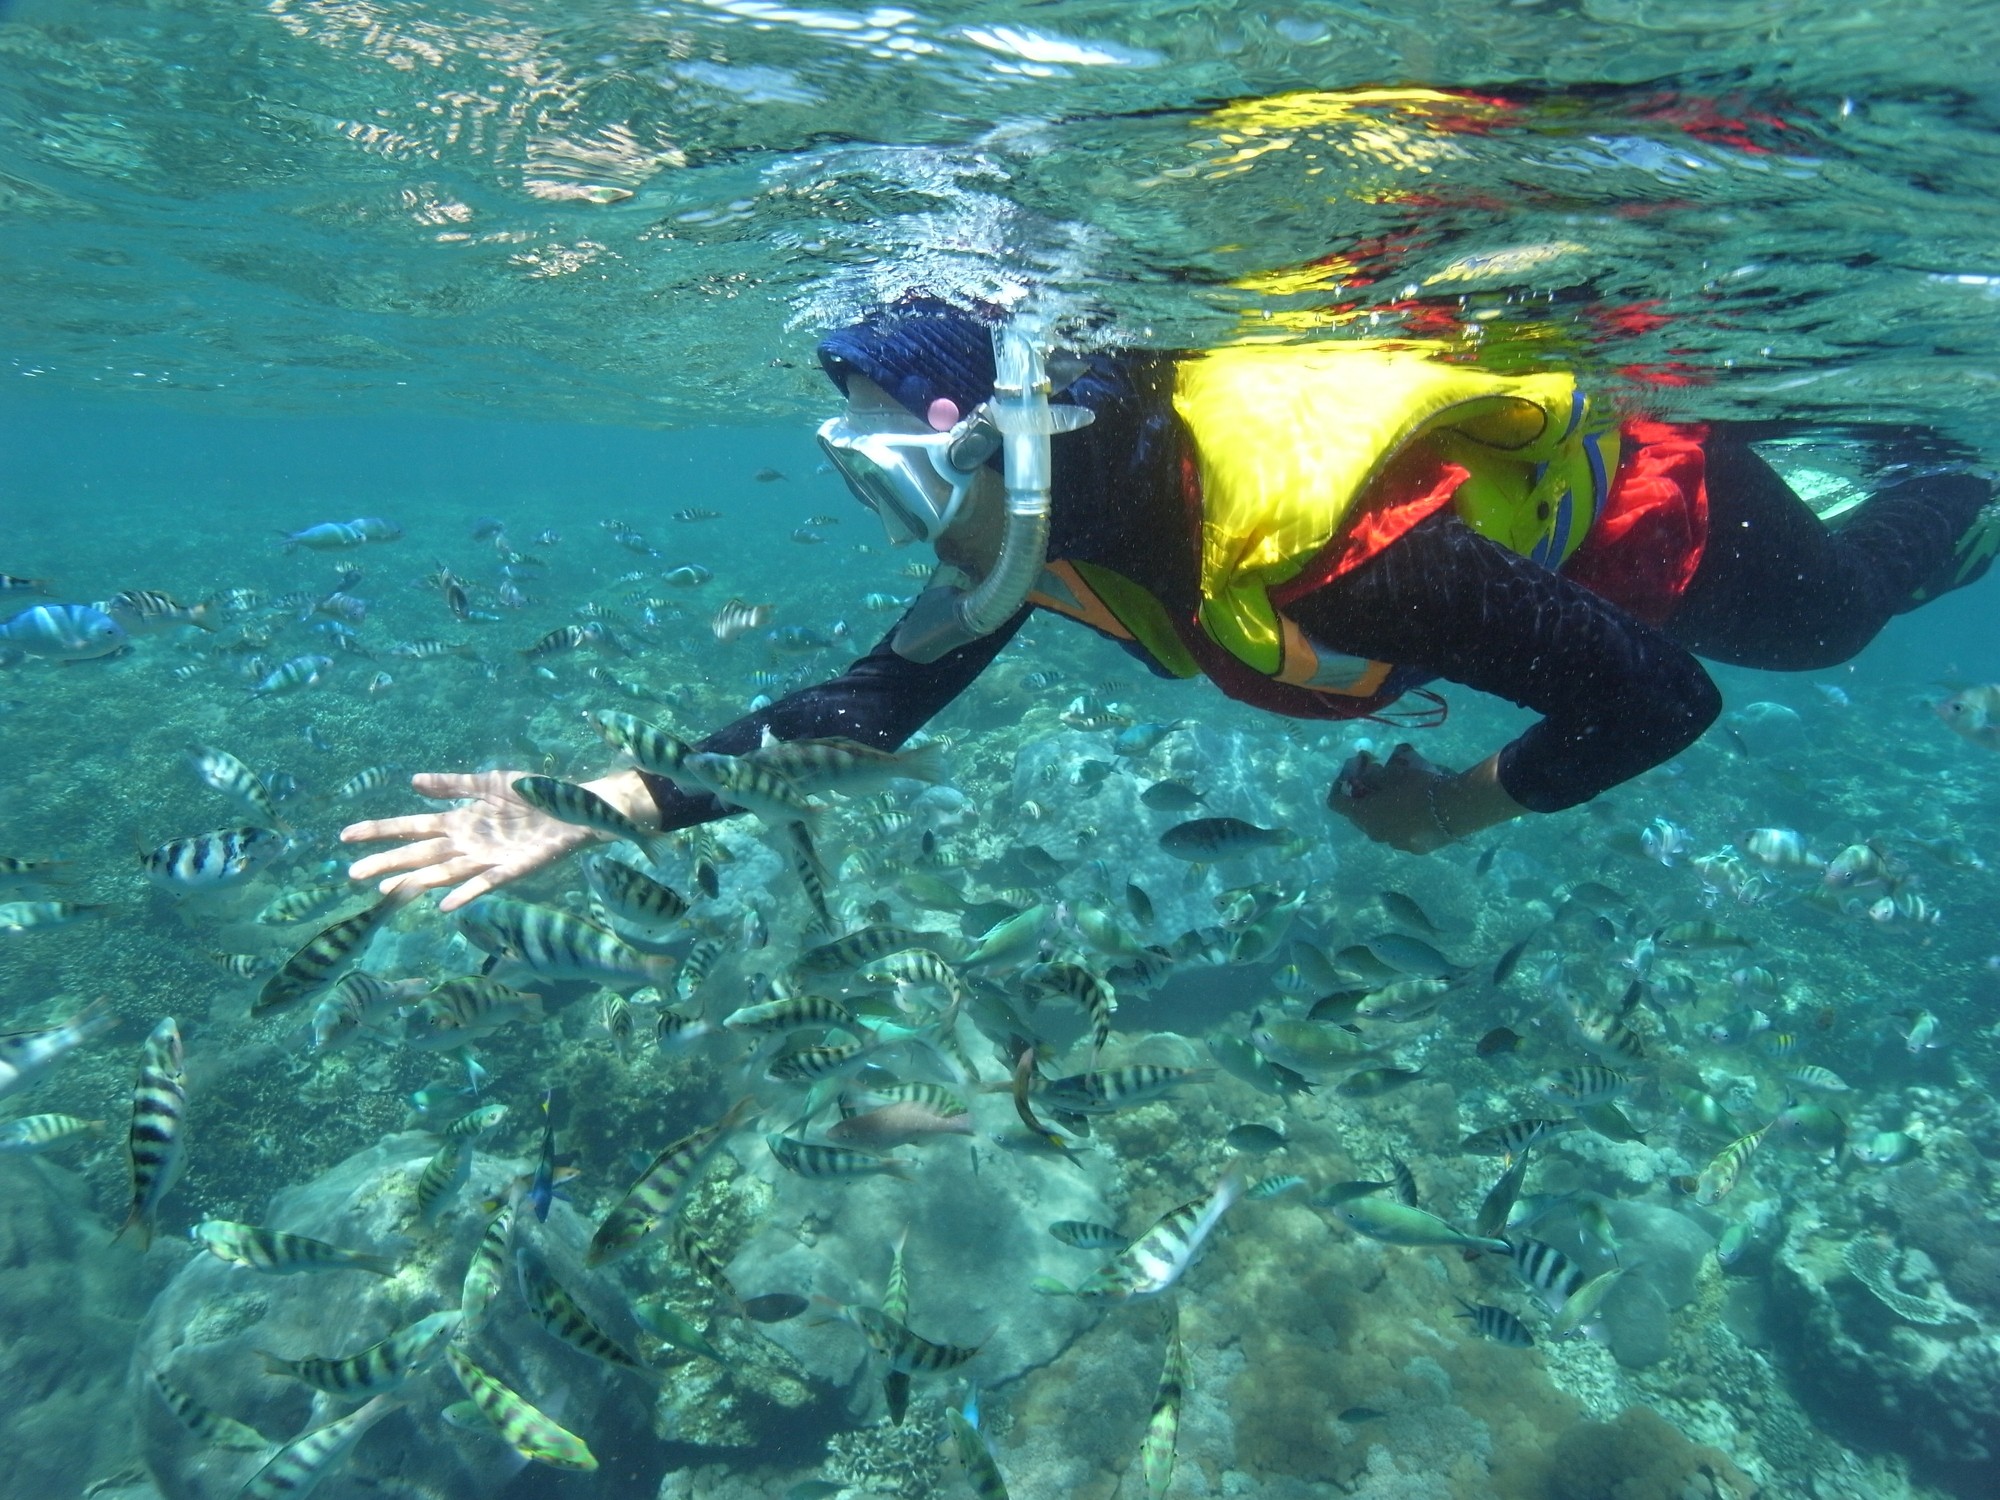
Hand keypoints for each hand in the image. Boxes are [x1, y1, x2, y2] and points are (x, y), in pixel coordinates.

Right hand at [340, 769, 627, 911]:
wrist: (574, 805)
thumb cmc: (534, 794)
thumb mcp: (489, 782)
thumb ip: (453, 784)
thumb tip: (412, 782)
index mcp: (458, 821)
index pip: (410, 827)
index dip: (379, 832)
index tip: (345, 837)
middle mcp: (466, 843)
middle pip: (419, 854)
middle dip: (387, 862)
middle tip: (353, 874)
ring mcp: (487, 858)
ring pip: (444, 872)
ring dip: (417, 881)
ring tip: (387, 889)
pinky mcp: (512, 870)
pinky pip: (484, 884)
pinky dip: (466, 893)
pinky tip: (446, 905)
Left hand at [1327, 743, 1455, 853]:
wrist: (1455, 809)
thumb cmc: (1418, 787)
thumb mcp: (1393, 773)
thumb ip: (1374, 775)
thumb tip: (1367, 776)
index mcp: (1363, 815)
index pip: (1336, 803)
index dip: (1339, 786)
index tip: (1351, 773)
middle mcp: (1374, 834)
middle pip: (1358, 816)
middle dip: (1361, 797)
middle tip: (1373, 780)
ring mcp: (1394, 844)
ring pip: (1379, 827)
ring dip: (1380, 812)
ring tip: (1395, 796)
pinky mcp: (1414, 848)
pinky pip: (1399, 834)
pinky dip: (1399, 823)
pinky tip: (1413, 811)